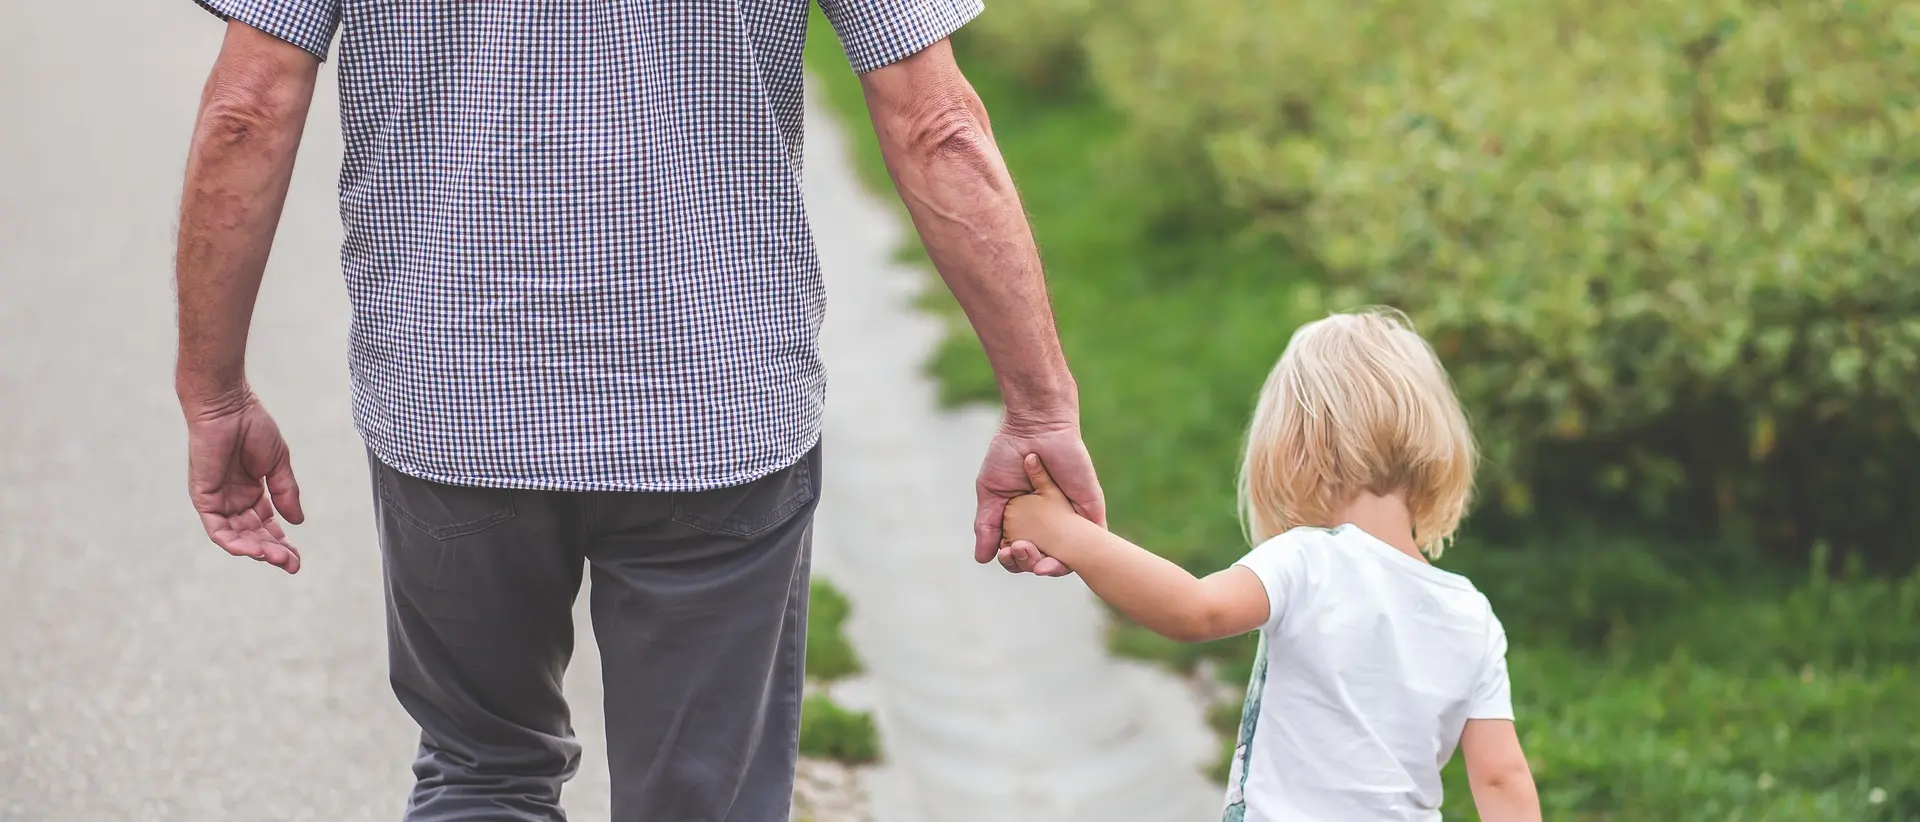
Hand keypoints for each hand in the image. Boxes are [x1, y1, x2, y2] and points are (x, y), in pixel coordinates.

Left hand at [184, 391, 304, 572]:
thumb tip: (298, 522)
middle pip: (253, 535)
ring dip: (255, 550)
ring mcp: (218, 500)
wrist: (228, 406)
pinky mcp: (204, 497)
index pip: (267, 525)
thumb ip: (286, 492)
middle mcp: (234, 500)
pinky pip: (217, 528)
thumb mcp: (278, 464)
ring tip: (276, 558)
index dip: (282, 543)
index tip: (297, 558)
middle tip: (291, 563)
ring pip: (236, 536)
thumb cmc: (252, 426)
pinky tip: (252, 549)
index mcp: (252, 492)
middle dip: (272, 551)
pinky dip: (233, 541)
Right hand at [975, 422, 1104, 575]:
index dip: (1012, 560)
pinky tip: (1058, 560)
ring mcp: (1070, 519)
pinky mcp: (1089, 511)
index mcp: (1026, 522)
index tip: (1004, 552)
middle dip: (1028, 564)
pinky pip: (1092, 543)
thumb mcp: (991, 493)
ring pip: (1067, 558)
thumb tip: (982, 559)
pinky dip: (1078, 557)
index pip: (1020, 554)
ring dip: (1050, 568)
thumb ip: (987, 525)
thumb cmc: (1009, 454)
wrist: (1035, 427)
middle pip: (1042, 560)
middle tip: (1017, 551)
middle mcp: (1049, 524)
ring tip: (1034, 560)